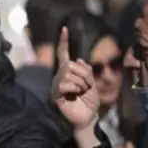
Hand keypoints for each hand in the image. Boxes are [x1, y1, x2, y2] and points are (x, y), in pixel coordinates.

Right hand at [51, 27, 100, 146]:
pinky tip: (75, 95)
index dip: (64, 42)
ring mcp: (56, 85)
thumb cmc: (89, 102)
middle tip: (88, 86)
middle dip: (84, 75)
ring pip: (68, 74)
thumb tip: (76, 59)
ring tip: (82, 92)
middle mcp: (59, 77)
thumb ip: (86, 71)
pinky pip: (64, 84)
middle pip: (70, 65)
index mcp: (67, 72)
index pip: (64, 54)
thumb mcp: (92, 83)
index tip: (65, 29)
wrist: (87, 118)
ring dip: (81, 83)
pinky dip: (74, 89)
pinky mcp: (55, 95)